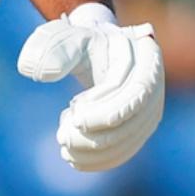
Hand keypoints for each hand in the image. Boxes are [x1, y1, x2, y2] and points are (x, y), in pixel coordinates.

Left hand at [17, 5, 163, 171]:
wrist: (97, 48)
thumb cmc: (81, 41)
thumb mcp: (69, 36)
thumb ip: (55, 49)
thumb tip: (40, 73)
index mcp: (145, 57)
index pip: (135, 92)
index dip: (108, 110)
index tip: (76, 117)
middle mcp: (154, 85)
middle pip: (133, 120)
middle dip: (98, 135)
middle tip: (62, 137)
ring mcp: (149, 108)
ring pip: (129, 139)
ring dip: (96, 150)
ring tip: (64, 148)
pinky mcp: (139, 126)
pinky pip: (125, 148)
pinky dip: (101, 158)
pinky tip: (75, 159)